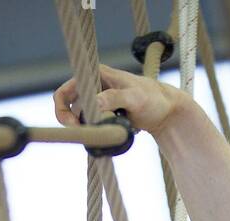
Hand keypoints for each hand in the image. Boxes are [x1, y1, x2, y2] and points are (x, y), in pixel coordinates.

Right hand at [53, 64, 185, 137]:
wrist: (166, 111)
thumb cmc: (153, 99)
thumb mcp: (135, 98)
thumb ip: (114, 98)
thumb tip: (93, 103)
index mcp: (95, 74)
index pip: (64, 93)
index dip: (63, 112)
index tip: (75, 128)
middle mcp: (92, 85)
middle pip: (69, 109)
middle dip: (77, 125)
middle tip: (91, 137)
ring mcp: (96, 100)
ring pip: (79, 120)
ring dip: (88, 130)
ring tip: (107, 132)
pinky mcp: (103, 113)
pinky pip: (90, 125)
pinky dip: (95, 133)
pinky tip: (109, 134)